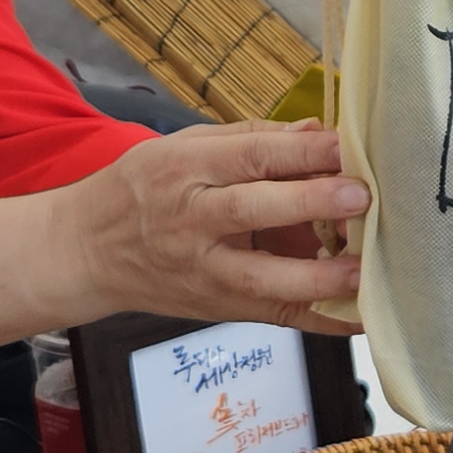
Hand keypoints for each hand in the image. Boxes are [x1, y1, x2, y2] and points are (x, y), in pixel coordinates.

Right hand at [67, 119, 368, 335]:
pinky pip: (274, 316)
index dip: (299, 150)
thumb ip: (251, 139)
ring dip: (317, 277)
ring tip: (364, 269)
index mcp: (183, 169)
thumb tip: (317, 130)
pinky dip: (319, 322)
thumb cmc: (144, 189)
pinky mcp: (218, 307)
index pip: (248, 155)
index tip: (347, 145)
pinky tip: (360, 317)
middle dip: (309, 203)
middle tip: (360, 196)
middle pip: (251, 210)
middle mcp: (191, 221)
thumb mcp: (185, 147)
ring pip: (261, 277)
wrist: (88, 252)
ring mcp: (203, 272)